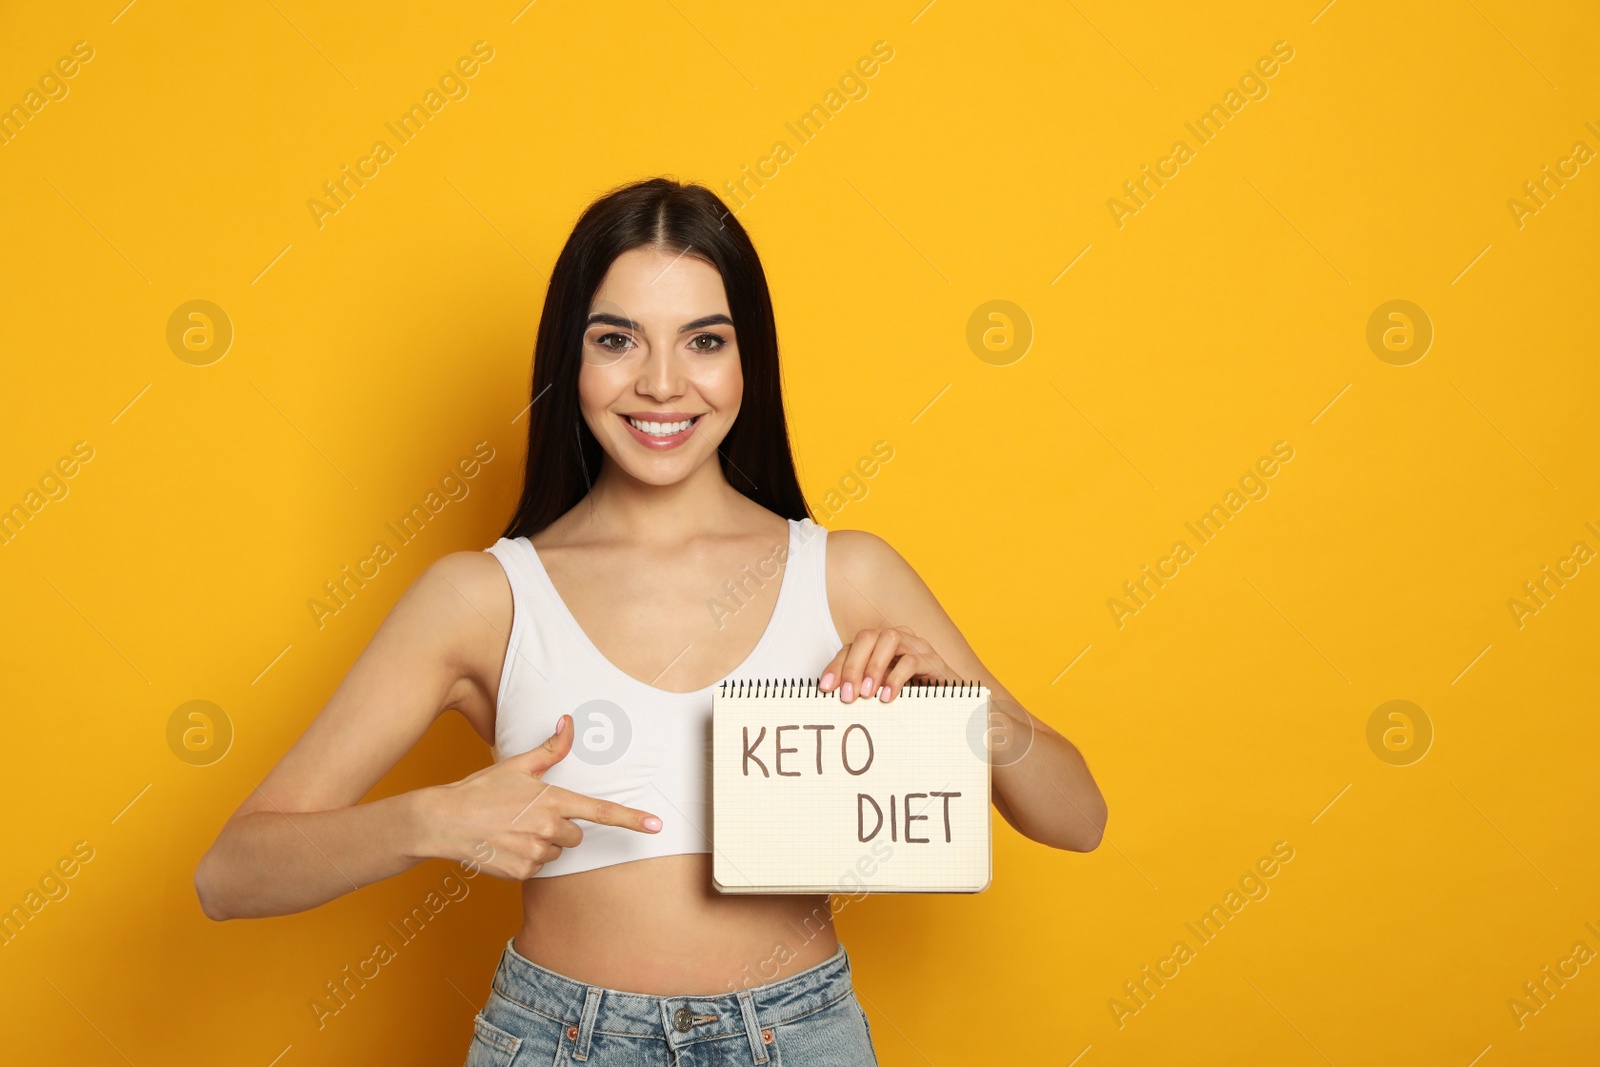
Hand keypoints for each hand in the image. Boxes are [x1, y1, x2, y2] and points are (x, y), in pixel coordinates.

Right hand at [419, 714, 662, 879]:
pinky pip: (538, 867)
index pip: (600, 811)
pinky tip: (505, 846)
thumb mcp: (516, 766)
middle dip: (560, 828)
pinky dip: (526, 859)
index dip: (631, 818)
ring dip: (542, 843)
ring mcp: (535, 852)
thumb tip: (568, 723)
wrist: (444, 822)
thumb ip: (549, 750)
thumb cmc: (481, 791)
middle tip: (529, 817)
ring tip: (513, 830)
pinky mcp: (522, 872)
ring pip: (556, 852)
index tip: (657, 825)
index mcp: (552, 800)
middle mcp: (548, 828)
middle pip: (576, 835)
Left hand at [817, 626, 955, 702]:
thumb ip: (863, 689)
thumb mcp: (881, 691)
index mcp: (878, 646)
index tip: (825, 688)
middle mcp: (895, 639)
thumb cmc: (911, 695)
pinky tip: (887, 696)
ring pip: (889, 639)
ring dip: (874, 666)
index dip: (836, 666)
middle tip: (848, 694)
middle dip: (853, 665)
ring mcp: (915, 645)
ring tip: (868, 694)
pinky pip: (911, 660)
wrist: (948, 700)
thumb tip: (837, 698)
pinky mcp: (932, 658)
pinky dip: (896, 678)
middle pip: (867, 637)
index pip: (851, 647)